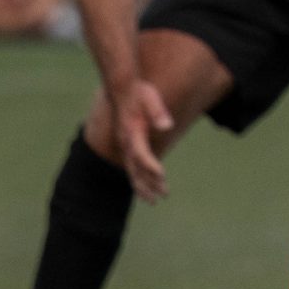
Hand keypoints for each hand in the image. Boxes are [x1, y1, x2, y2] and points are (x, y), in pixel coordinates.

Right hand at [108, 77, 175, 202]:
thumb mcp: (150, 97)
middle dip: (149, 184)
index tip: (162, 176)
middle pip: (136, 168)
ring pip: (132, 171)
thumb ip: (157, 111)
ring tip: (152, 201)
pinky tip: (145, 186)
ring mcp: (124, 144)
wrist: (121, 87)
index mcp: (132, 132)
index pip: (141, 154)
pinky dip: (138, 177)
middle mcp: (126, 142)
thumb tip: (167, 125)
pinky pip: (131, 166)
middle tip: (162, 197)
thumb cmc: (138, 92)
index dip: (151, 166)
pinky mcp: (127, 144)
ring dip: (143, 186)